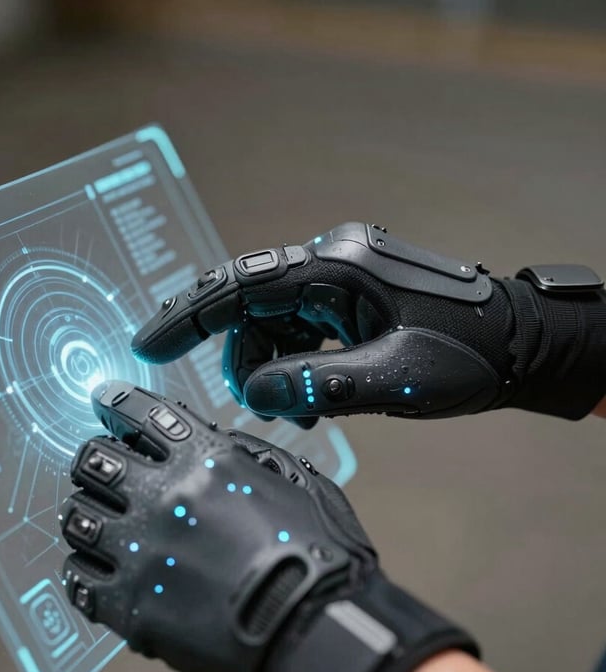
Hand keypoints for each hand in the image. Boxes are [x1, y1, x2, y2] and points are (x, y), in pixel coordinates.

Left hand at [59, 381, 476, 671]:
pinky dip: (81, 569)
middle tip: (102, 470)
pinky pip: (78, 579)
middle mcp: (163, 499)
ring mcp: (141, 555)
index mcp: (205, 463)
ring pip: (77, 517)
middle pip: (94, 461)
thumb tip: (214, 442)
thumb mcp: (298, 481)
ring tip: (98, 519)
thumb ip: (247, 454)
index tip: (103, 399)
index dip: (116, 400)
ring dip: (86, 511)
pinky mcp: (131, 608)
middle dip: (96, 460)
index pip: (141, 414)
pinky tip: (94, 570)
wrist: (320, 633)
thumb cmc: (321, 556)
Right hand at [131, 223, 604, 421]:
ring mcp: (341, 279)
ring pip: (275, 323)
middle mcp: (332, 263)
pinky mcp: (350, 297)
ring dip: (276, 369)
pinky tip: (316, 395)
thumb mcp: (392, 379)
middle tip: (268, 406)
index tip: (150, 346)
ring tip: (305, 409)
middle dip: (248, 360)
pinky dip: (298, 364)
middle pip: (254, 308)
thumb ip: (317, 385)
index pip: (242, 286)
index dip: (189, 315)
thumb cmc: (468, 356)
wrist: (520, 346)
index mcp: (337, 268)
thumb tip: (254, 395)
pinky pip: (301, 329)